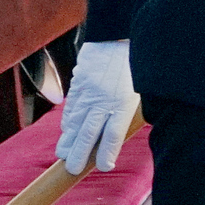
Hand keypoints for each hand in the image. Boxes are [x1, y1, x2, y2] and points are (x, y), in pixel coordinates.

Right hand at [55, 40, 140, 174]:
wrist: (118, 34)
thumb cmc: (134, 64)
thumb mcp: (140, 88)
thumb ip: (129, 111)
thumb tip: (118, 132)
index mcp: (123, 102)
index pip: (112, 135)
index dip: (107, 153)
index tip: (104, 166)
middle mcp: (103, 99)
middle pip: (88, 133)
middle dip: (79, 154)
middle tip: (72, 170)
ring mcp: (88, 91)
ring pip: (75, 122)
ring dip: (68, 141)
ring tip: (63, 155)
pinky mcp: (79, 82)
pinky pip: (71, 106)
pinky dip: (67, 122)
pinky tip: (66, 132)